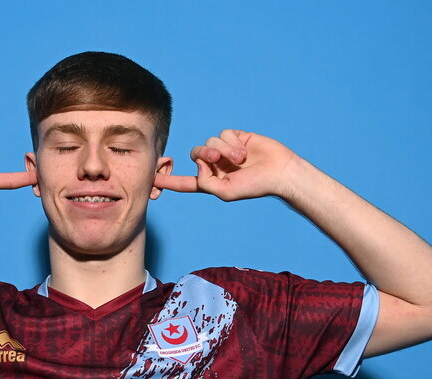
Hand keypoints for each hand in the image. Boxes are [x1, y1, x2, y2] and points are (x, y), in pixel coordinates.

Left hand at [154, 129, 297, 200]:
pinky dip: (232, 142)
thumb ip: (206, 182)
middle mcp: (216, 165)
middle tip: (218, 159)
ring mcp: (225, 150)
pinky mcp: (236, 137)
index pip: (186, 182)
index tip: (151, 180)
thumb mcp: (225, 192)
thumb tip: (199, 163)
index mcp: (211, 182)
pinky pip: (223, 134)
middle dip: (205, 155)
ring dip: (224, 150)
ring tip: (241, 159)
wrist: (279, 172)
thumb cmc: (255, 186)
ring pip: (209, 142)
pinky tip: (244, 150)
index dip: (169, 181)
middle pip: (196, 154)